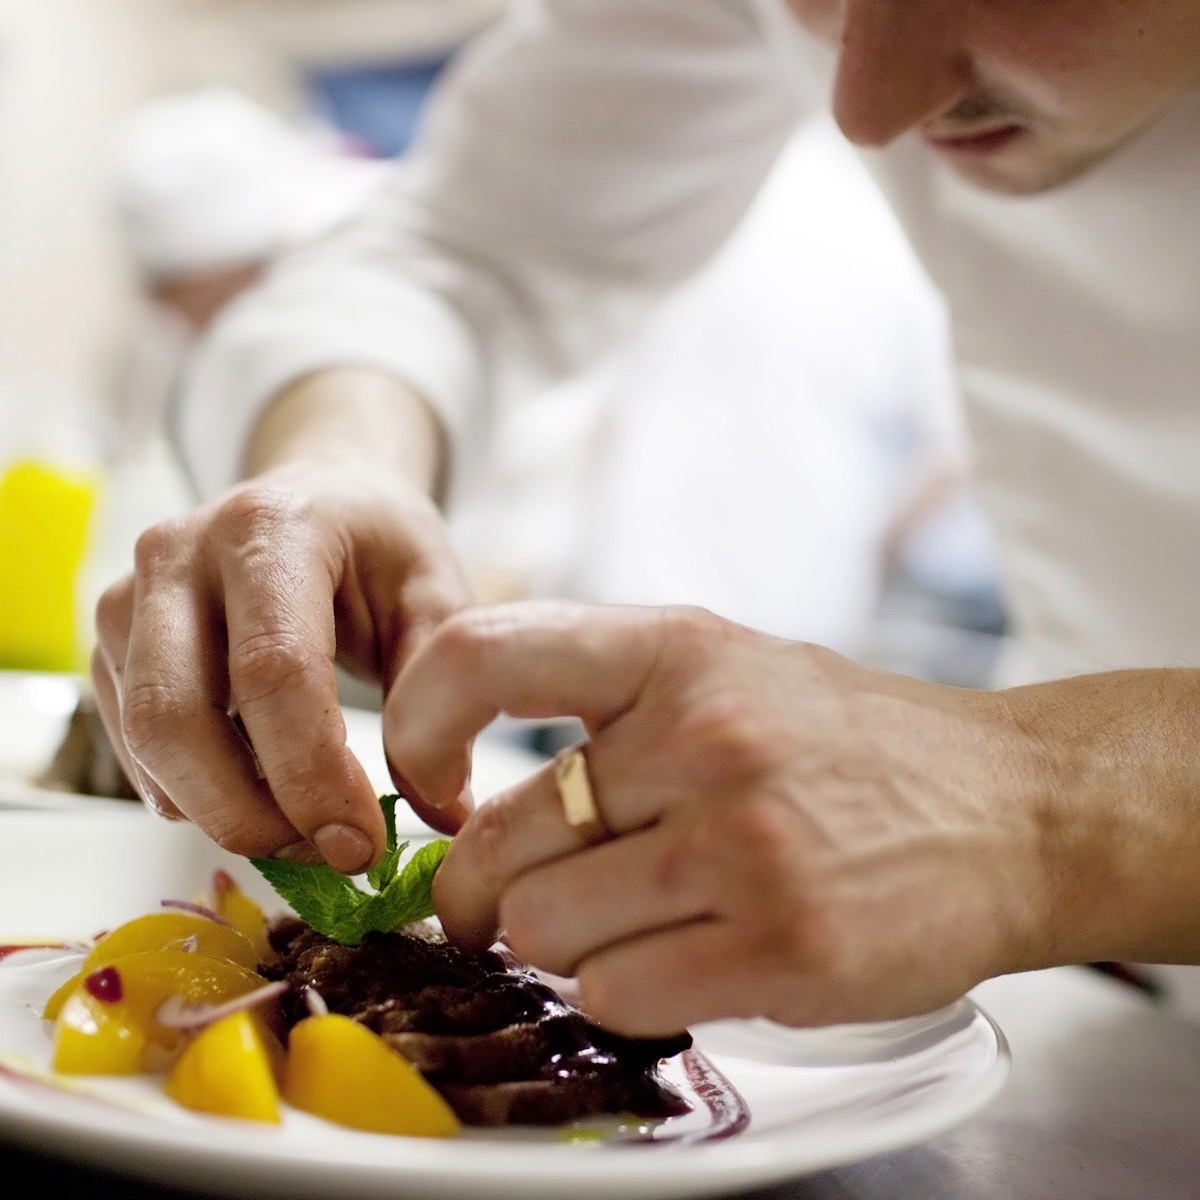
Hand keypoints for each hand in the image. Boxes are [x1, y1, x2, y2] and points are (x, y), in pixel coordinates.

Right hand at [91, 459, 473, 873]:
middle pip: (179, 719)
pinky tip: (258, 791)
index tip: (359, 846)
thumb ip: (435, 697)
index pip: (273, 671)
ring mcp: (128, 597)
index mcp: (270, 530)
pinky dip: (193, 791)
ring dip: (221, 811)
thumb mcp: (434, 595)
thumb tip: (442, 813)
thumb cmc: (379, 545)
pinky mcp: (111, 641)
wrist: (317, 494)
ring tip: (304, 829)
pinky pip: (133, 743)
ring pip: (146, 742)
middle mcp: (177, 554)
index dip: (311, 775)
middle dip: (251, 815)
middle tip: (327, 858)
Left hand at [383, 600, 1054, 1035]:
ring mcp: (743, 846)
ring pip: (545, 930)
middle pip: (499, 844)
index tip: (428, 782)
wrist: (1011, 808)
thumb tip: (470, 780)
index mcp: (676, 652)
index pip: (482, 654)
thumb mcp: (731, 671)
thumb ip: (608, 703)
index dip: (417, 724)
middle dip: (485, 891)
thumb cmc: (851, 744)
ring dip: (565, 944)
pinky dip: (623, 989)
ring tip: (628, 922)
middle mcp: (702, 739)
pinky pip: (616, 993)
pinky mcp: (782, 948)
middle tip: (509, 902)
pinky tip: (679, 958)